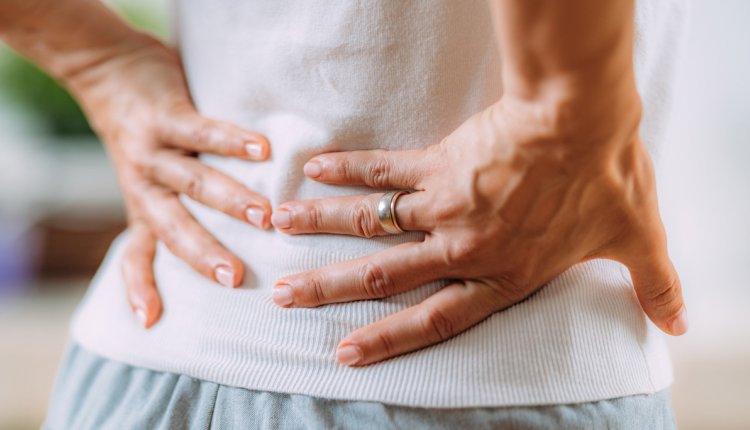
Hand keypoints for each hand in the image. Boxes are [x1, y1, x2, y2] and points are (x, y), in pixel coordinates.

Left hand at [71, 36, 272, 327]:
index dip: (140, 287)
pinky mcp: (165, 116)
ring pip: (193, 181)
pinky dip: (232, 141)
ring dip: (230, 201)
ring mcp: (153, 151)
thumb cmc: (144, 132)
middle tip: (238, 279)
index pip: (135, 254)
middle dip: (205, 255)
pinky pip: (201, 130)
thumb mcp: (147, 176)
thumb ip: (179, 204)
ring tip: (266, 216)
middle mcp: (145, 185)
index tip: (152, 321)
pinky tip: (262, 148)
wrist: (107, 71)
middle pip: (173, 227)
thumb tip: (233, 236)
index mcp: (143, 205)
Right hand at [270, 95, 686, 366]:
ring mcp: (445, 206)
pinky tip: (314, 168)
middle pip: (384, 276)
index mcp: (502, 275)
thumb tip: (680, 323)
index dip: (388, 339)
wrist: (583, 119)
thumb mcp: (636, 240)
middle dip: (329, 290)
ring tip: (277, 226)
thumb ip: (654, 286)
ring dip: (320, 226)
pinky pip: (384, 169)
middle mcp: (463, 248)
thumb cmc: (608, 179)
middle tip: (285, 296)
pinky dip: (348, 170)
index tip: (346, 352)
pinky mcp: (439, 164)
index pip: (434, 318)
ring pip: (371, 223)